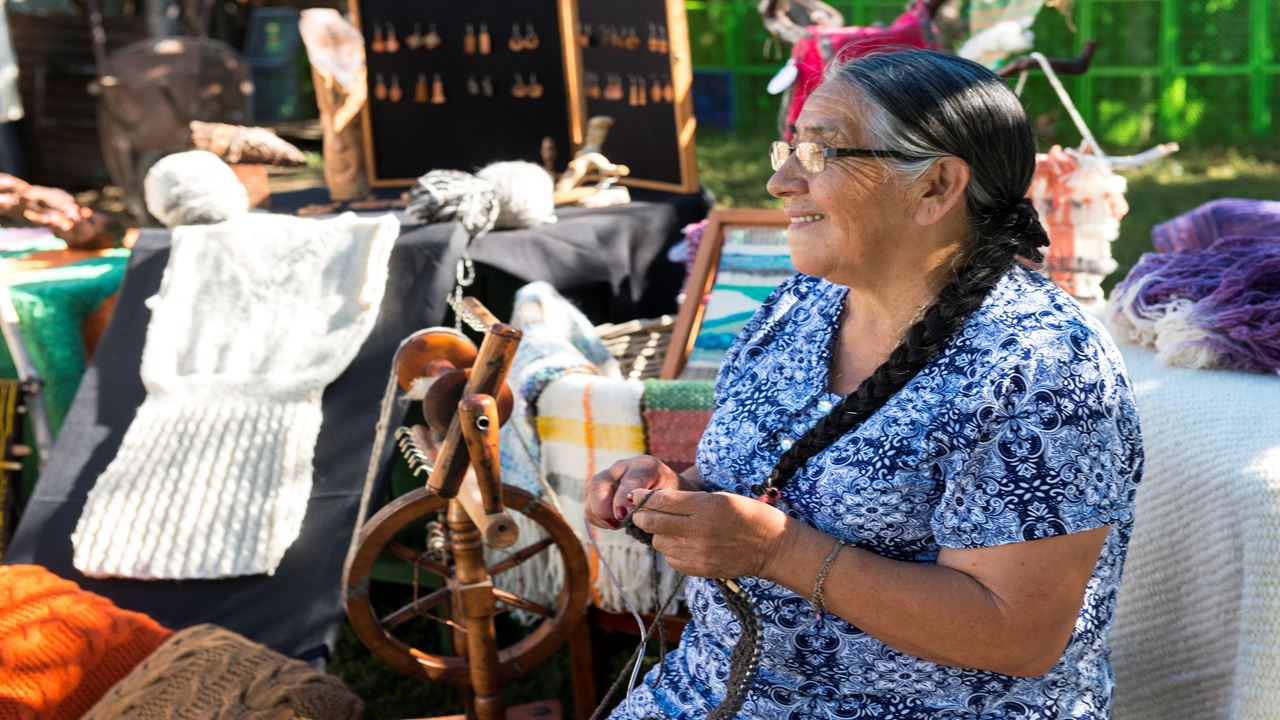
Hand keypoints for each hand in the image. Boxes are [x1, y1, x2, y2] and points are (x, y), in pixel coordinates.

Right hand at [585, 455, 680, 529]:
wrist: (669, 493)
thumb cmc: (672, 496)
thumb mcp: (671, 498)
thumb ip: (653, 503)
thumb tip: (629, 514)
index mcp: (645, 465)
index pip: (629, 480)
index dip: (622, 498)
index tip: (622, 516)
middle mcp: (622, 467)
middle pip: (599, 482)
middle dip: (602, 506)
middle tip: (616, 522)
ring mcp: (609, 478)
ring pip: (591, 494)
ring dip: (600, 514)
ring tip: (618, 524)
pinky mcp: (601, 491)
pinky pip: (590, 506)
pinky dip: (598, 519)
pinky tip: (614, 524)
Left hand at [629, 488, 788, 578]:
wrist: (771, 546)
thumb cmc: (747, 514)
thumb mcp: (720, 496)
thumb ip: (688, 499)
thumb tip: (654, 499)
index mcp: (706, 506)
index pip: (661, 501)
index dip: (642, 497)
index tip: (634, 495)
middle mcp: (699, 530)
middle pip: (653, 522)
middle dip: (642, 515)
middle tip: (641, 512)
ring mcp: (699, 553)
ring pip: (659, 542)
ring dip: (659, 534)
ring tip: (672, 528)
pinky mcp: (700, 569)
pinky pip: (671, 559)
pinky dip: (672, 550)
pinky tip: (683, 543)